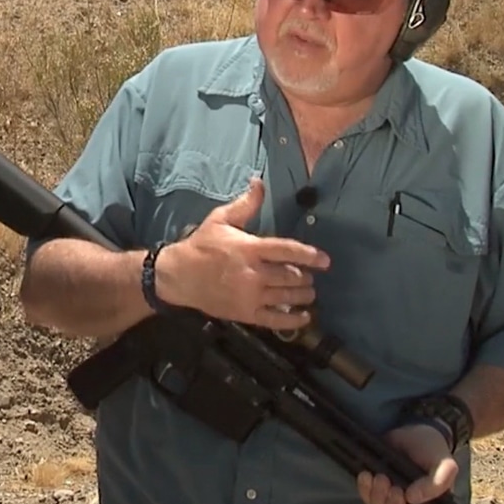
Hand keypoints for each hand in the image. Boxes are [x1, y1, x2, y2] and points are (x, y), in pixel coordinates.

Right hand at [155, 176, 329, 329]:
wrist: (178, 276)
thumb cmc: (202, 246)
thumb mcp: (220, 219)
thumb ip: (245, 204)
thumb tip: (259, 183)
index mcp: (249, 249)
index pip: (287, 250)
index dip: (309, 255)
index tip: (325, 260)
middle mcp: (253, 274)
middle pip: (291, 276)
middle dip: (306, 277)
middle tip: (310, 276)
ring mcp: (250, 296)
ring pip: (287, 297)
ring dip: (303, 296)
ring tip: (309, 293)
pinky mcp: (245, 314)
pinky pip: (275, 320)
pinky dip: (293, 321)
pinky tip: (304, 317)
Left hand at [357, 424, 458, 503]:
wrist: (415, 429)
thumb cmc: (433, 449)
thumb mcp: (444, 464)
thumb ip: (438, 482)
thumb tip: (414, 498)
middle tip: (394, 488)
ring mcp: (394, 500)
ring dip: (378, 498)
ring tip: (381, 476)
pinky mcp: (377, 488)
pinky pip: (367, 498)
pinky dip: (365, 489)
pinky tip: (366, 475)